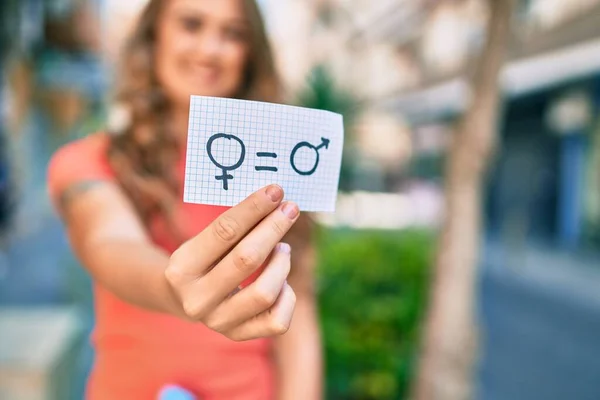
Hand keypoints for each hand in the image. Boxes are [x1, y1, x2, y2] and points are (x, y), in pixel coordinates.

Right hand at [165, 184, 298, 340]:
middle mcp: (196, 299)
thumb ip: (234, 226)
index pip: (225, 231)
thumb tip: (274, 200)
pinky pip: (277, 320)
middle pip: (248, 258)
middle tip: (290, 209)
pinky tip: (281, 280)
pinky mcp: (238, 335)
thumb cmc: (202, 259)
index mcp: (181, 268)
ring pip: (266, 291)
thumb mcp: (203, 241)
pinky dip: (287, 295)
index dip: (254, 209)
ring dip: (282, 262)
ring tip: (283, 248)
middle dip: (274, 228)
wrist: (182, 298)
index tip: (276, 191)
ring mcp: (217, 322)